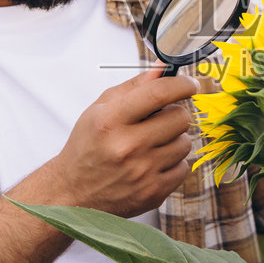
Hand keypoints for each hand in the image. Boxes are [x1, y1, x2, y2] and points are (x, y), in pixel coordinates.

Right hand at [42, 69, 197, 216]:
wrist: (73, 194)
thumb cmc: (88, 146)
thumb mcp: (100, 109)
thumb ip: (134, 86)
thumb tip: (164, 68)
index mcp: (111, 121)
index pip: (158, 93)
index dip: (182, 84)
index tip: (190, 84)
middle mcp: (127, 146)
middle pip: (180, 118)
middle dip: (174, 114)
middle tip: (161, 119)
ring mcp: (142, 172)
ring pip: (185, 143)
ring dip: (174, 140)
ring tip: (152, 144)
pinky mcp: (153, 193)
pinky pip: (184, 167)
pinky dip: (173, 163)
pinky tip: (153, 164)